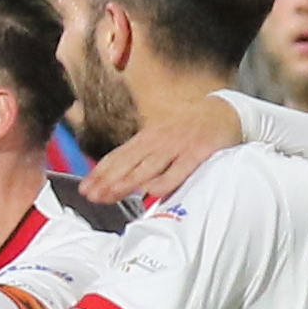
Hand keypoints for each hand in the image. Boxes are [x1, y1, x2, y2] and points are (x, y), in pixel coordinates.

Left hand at [79, 98, 244, 210]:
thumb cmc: (188, 131)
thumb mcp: (161, 138)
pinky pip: (178, 170)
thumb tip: (118, 179)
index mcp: (146, 138)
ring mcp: (177, 146)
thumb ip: (142, 157)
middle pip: (128, 163)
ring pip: (147, 167)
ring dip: (127, 182)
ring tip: (109, 195)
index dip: (100, 173)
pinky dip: (164, 181)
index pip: (118, 157)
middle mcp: (158, 141)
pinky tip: (149, 191)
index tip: (84, 189)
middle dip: (107, 180)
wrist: (222, 112)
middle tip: (91, 195)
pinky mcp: (197, 153)